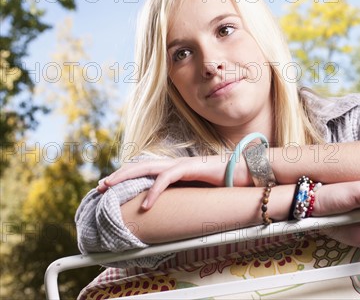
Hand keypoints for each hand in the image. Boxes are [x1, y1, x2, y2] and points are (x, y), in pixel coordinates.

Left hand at [96, 155, 252, 208]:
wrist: (247, 171)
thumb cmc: (226, 182)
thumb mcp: (199, 191)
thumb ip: (185, 194)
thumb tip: (174, 208)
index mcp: (176, 168)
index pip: (146, 169)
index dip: (127, 176)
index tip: (110, 186)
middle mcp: (176, 164)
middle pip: (140, 166)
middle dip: (118, 176)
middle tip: (99, 187)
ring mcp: (183, 164)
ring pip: (147, 168)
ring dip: (126, 178)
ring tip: (109, 188)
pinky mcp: (191, 168)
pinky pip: (168, 179)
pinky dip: (155, 191)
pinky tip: (145, 204)